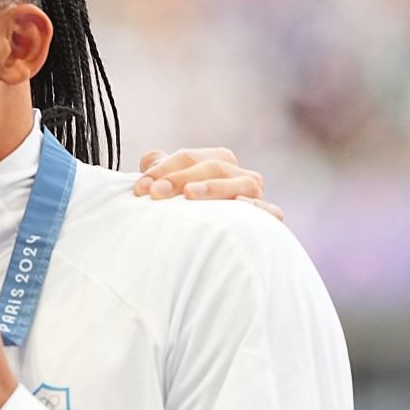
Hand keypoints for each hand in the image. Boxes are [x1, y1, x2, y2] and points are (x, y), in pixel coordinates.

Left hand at [134, 147, 281, 220]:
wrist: (209, 251)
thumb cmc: (183, 215)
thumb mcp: (169, 192)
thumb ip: (160, 171)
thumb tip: (150, 159)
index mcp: (218, 162)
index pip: (189, 158)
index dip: (162, 170)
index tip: (139, 189)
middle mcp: (240, 175)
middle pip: (214, 166)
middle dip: (181, 178)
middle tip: (155, 193)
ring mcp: (257, 196)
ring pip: (243, 183)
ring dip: (215, 187)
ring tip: (190, 194)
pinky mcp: (268, 220)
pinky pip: (270, 210)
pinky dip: (257, 206)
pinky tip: (239, 203)